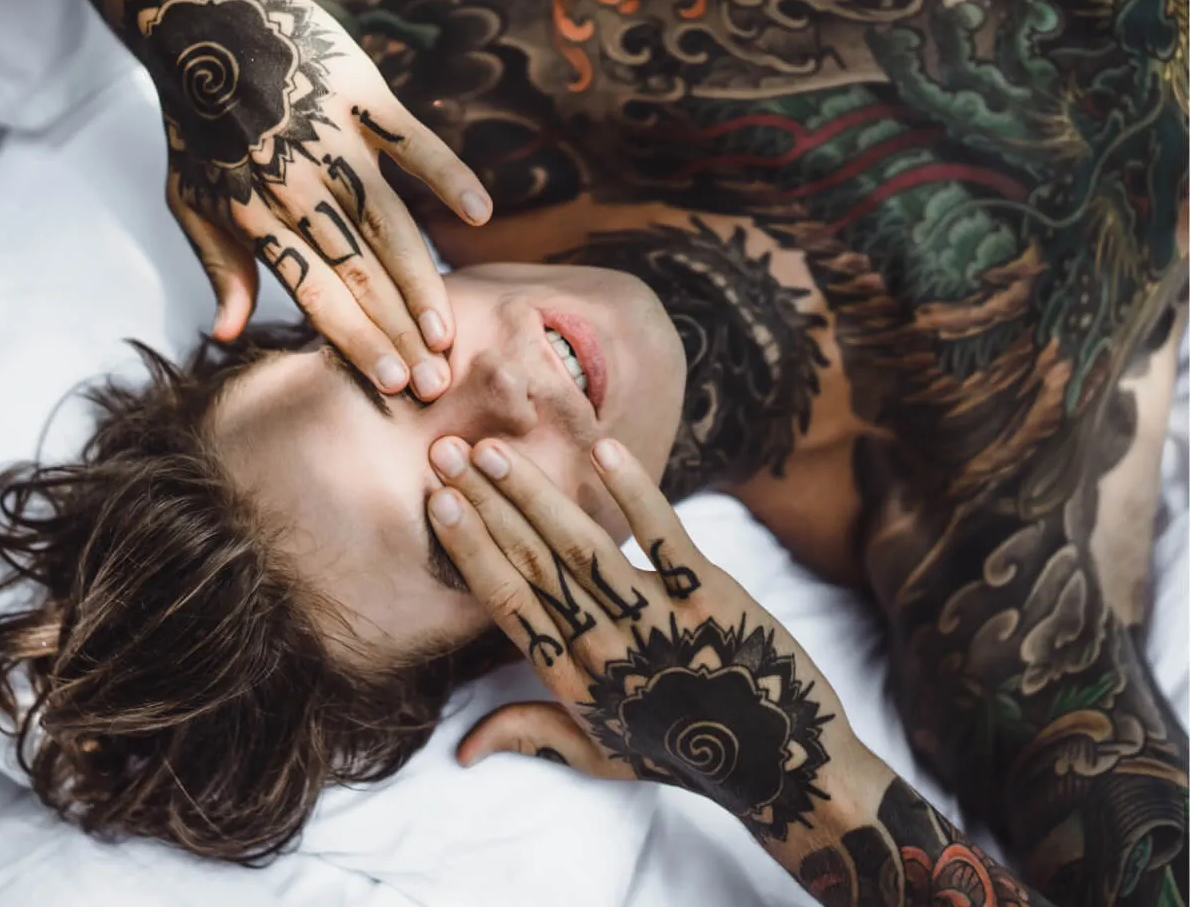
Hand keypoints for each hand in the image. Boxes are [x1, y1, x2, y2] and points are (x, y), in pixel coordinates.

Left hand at [125, 0, 490, 398]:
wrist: (196, 18)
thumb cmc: (196, 122)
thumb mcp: (188, 198)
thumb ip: (219, 266)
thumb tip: (228, 336)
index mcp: (258, 218)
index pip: (317, 294)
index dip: (357, 341)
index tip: (391, 385)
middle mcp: (298, 187)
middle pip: (359, 272)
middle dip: (398, 333)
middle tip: (435, 382)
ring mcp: (332, 140)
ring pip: (389, 223)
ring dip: (422, 281)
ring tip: (446, 332)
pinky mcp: (360, 95)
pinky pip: (411, 140)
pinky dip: (445, 174)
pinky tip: (479, 215)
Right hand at [426, 437, 843, 838]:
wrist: (780, 767)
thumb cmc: (681, 755)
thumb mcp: (599, 754)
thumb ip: (529, 733)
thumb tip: (460, 749)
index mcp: (573, 678)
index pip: (506, 600)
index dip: (469, 548)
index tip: (438, 502)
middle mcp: (605, 647)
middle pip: (531, 562)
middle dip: (484, 504)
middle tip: (447, 453)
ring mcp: (657, 619)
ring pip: (581, 545)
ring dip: (533, 493)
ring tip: (494, 450)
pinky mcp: (709, 595)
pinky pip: (664, 536)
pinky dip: (635, 492)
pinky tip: (602, 450)